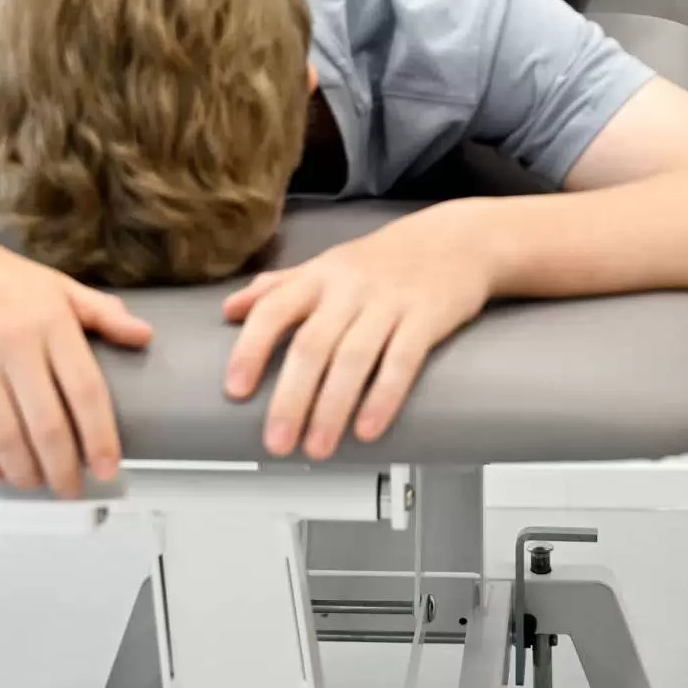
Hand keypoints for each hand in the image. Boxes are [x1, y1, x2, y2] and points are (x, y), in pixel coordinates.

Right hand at [0, 215, 153, 495]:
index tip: (108, 469)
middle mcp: (14, 340)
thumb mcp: (55, 284)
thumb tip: (145, 336)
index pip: (86, 390)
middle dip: (62, 469)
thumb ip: (101, 312)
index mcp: (51, 319)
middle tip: (70, 490)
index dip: (100, 437)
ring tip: (35, 484)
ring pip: (4, 435)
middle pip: (46, 424)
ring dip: (23, 473)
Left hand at [221, 205, 499, 458]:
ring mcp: (390, 301)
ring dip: (332, 408)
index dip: (251, 350)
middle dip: (291, 398)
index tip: (235, 390)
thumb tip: (230, 309)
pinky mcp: (427, 317)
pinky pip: (403, 359)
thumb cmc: (384, 260)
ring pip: (354, 357)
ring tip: (318, 447)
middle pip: (312, 344)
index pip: (274, 309)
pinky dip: (384, 396)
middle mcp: (350, 287)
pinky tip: (368, 428)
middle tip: (278, 441)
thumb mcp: (326, 265)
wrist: (457, 240)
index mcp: (319, 276)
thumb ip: (278, 287)